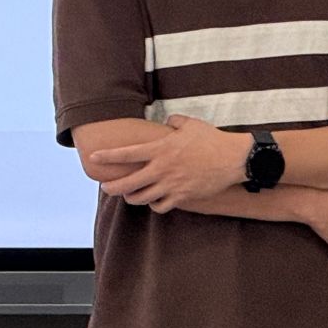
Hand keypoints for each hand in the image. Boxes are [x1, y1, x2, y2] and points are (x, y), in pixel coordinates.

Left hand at [88, 114, 250, 212]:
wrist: (234, 159)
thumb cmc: (212, 139)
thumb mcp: (190, 124)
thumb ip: (173, 121)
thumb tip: (166, 121)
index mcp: (160, 149)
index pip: (127, 154)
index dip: (108, 156)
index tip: (93, 158)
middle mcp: (162, 169)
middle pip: (128, 184)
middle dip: (112, 187)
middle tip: (106, 186)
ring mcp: (171, 185)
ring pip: (141, 198)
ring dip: (131, 197)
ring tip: (128, 195)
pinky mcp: (183, 197)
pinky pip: (160, 206)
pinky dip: (154, 205)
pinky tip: (153, 200)